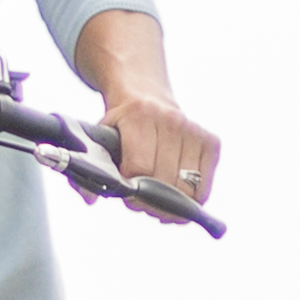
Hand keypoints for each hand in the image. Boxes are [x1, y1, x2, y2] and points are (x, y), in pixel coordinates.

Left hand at [97, 74, 218, 205]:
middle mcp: (171, 120)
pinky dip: (192, 199)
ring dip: (172, 205)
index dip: (133, 191)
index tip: (128, 197)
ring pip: (187, 188)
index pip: (140, 167)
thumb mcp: (100, 139)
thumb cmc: (120, 126)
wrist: (145, 94)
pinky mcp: (211, 142)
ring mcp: (194, 130)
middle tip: (142, 203)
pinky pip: (204, 186)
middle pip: (165, 181)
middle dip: (151, 202)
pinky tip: (178, 198)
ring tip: (159, 201)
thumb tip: (89, 200)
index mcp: (139, 115)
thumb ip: (88, 170)